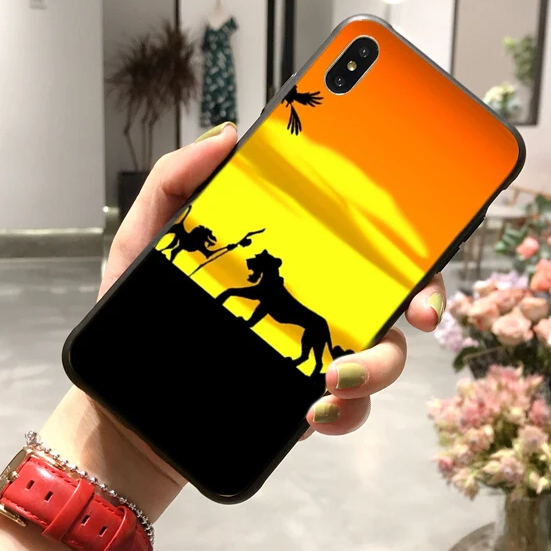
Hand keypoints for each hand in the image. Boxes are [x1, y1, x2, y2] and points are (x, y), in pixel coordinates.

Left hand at [51, 123, 445, 511]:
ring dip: (378, 367)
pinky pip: (349, 409)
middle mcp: (315, 305)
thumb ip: (175, 182)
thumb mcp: (143, 242)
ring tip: (332, 380)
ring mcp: (314, 356)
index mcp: (291, 261)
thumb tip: (227, 136)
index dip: (400, 235)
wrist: (126, 412)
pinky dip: (346, 413)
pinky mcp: (305, 403)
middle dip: (424, 299)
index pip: (357, 238)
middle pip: (391, 295)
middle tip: (419, 313)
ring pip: (382, 355)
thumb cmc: (139, 322)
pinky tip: (314, 413)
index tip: (418, 242)